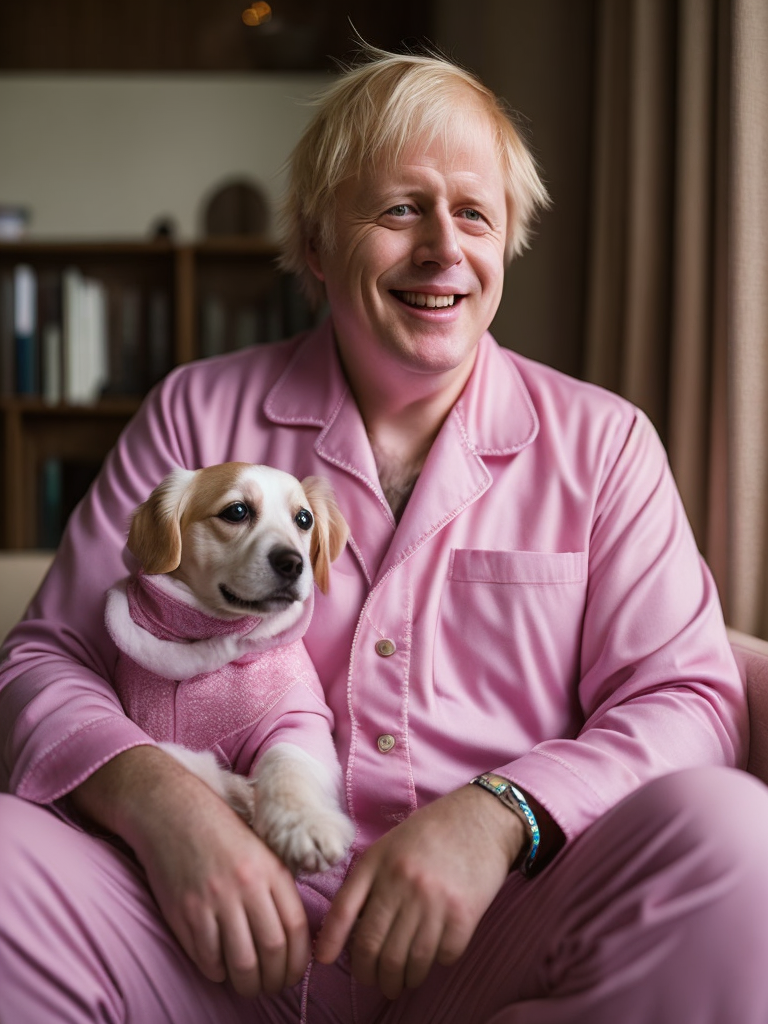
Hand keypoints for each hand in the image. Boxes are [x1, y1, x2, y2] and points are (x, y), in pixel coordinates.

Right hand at [71, 746, 310, 997]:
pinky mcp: (186, 911)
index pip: (295, 927)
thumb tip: (294, 932)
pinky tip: (220, 970)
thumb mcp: (260, 848)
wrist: (172, 812)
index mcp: (270, 869)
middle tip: (271, 987)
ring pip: (241, 960)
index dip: (298, 961)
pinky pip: (207, 956)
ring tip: (247, 986)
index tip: (294, 975)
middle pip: (272, 949)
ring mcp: (214, 900)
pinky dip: (216, 971)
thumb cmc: (219, 830)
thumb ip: (277, 885)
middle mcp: (246, 885)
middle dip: (275, 979)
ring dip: (247, 983)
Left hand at [315, 784, 525, 998]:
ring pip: (408, 960)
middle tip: (375, 981)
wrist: (482, 817)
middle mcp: (402, 883)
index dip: (330, 940)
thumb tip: (351, 927)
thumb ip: (369, 880)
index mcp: (379, 863)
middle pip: (374, 946)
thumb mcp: (390, 844)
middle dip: (370, 974)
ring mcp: (434, 900)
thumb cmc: (431, 832)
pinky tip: (434, 958)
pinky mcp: (464, 914)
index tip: (325, 959)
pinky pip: (443, 955)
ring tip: (401, 982)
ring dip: (402, 980)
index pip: (344, 910)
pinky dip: (436, 964)